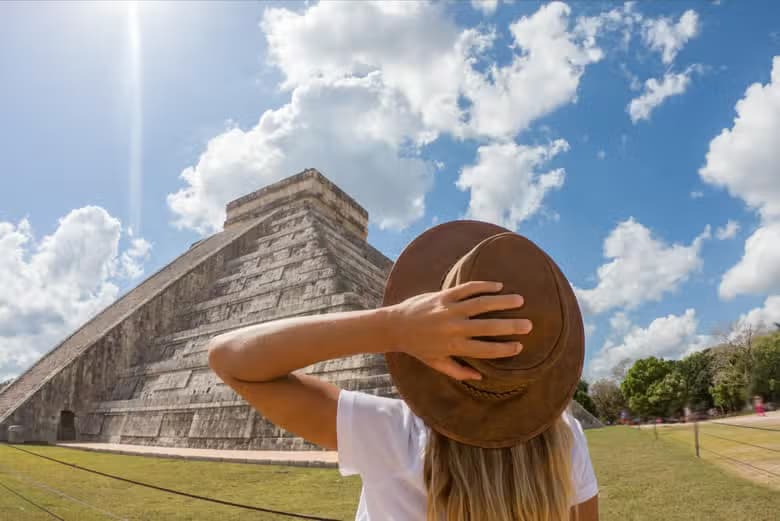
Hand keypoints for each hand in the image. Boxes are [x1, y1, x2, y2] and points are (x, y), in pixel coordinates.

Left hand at [387, 281, 531, 380]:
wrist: (395, 326)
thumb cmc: (417, 347)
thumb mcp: (436, 363)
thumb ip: (458, 371)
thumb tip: (480, 377)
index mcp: (454, 347)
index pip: (486, 349)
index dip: (504, 348)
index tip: (519, 346)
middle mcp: (454, 328)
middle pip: (489, 326)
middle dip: (511, 326)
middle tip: (529, 324)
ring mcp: (449, 310)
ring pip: (481, 304)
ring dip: (502, 301)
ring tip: (519, 300)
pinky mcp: (443, 295)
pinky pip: (467, 289)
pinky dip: (484, 286)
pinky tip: (498, 286)